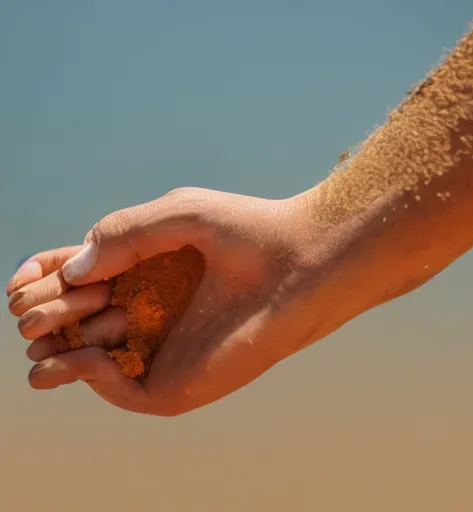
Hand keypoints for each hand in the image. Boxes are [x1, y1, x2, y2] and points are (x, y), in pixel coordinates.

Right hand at [7, 187, 336, 415]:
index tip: (22, 278)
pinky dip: (84, 373)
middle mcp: (147, 307)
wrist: (303, 265)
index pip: (77, 276)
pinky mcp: (175, 382)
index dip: (43, 277)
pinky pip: (115, 388)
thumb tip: (73, 271)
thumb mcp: (175, 215)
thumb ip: (120, 232)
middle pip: (71, 315)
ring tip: (67, 319)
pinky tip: (80, 355)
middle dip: (46, 308)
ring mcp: (159, 346)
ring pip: (83, 356)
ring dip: (58, 339)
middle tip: (61, 297)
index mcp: (144, 267)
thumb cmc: (247, 233)